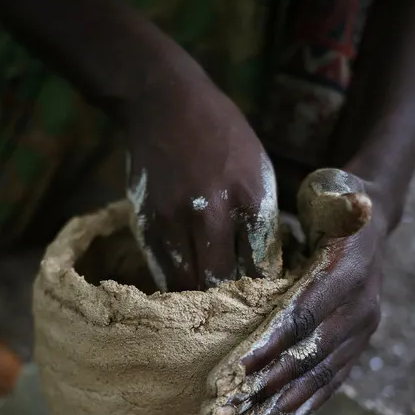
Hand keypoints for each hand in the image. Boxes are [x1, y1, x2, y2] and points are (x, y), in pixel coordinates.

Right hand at [123, 72, 279, 291]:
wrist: (165, 103)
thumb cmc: (223, 136)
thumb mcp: (259, 170)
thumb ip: (263, 221)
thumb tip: (268, 271)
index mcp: (250, 198)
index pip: (261, 267)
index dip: (265, 290)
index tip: (267, 300)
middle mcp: (211, 213)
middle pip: (224, 283)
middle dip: (233, 302)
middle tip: (239, 312)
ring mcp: (173, 220)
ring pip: (189, 285)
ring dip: (202, 299)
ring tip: (212, 307)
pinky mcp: (146, 224)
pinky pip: (163, 273)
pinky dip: (178, 286)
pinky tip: (188, 288)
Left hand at [208, 185, 387, 414]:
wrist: (371, 225)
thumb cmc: (335, 201)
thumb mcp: (337, 191)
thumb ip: (342, 200)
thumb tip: (360, 201)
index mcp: (348, 272)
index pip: (302, 316)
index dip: (267, 347)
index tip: (229, 375)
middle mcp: (361, 308)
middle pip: (306, 357)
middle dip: (261, 390)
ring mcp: (362, 332)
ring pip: (317, 378)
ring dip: (277, 410)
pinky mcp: (356, 347)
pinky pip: (331, 383)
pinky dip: (304, 408)